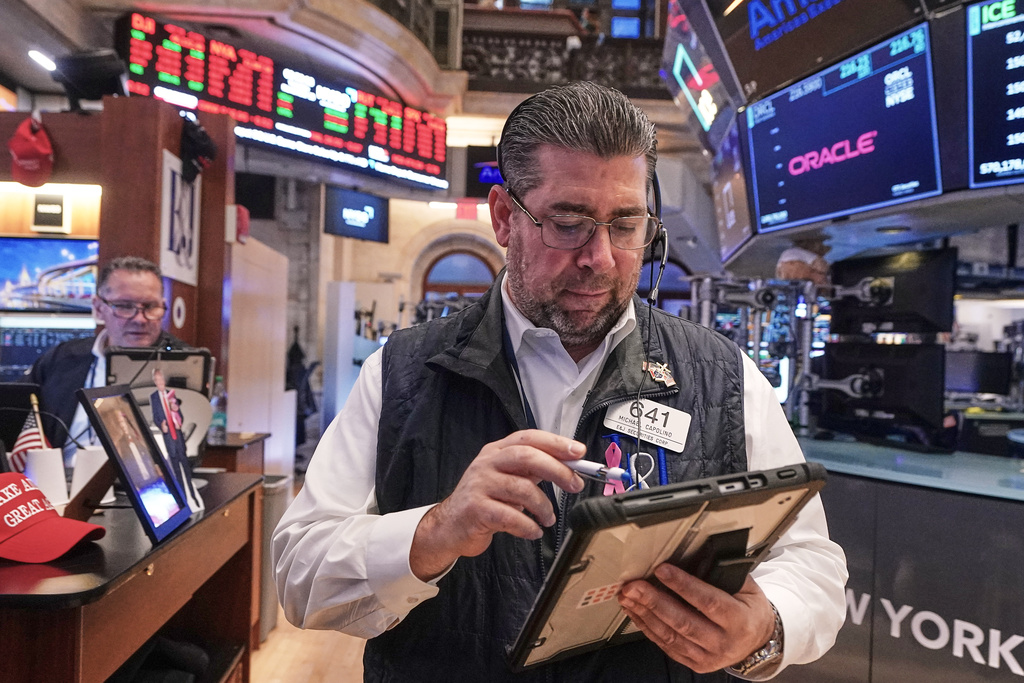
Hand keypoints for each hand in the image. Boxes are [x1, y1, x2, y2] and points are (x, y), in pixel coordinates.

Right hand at [409, 430, 585, 580]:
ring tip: (547, 519)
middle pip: (526, 457)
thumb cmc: (484, 501)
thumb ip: (534, 470)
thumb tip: (571, 467)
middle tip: (575, 484)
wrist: (450, 526)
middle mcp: (486, 463)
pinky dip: (528, 526)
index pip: (528, 438)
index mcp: (497, 452)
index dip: (555, 443)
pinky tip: (533, 531)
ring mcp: (479, 485)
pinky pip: (511, 516)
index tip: (578, 451)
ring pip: (522, 489)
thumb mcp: (508, 479)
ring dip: (543, 507)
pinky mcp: (475, 509)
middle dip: (557, 469)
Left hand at [618, 564, 774, 672]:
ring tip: (628, 597)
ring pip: (671, 636)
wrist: (757, 642)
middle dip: (654, 601)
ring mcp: (708, 656)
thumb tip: (694, 554)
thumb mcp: (747, 588)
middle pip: (683, 621)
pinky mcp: (695, 663)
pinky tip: (636, 613)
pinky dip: (648, 628)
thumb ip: (723, 574)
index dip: (683, 585)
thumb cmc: (749, 610)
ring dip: (645, 614)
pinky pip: (666, 646)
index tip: (662, 570)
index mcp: (739, 620)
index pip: (707, 601)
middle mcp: (723, 642)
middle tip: (634, 586)